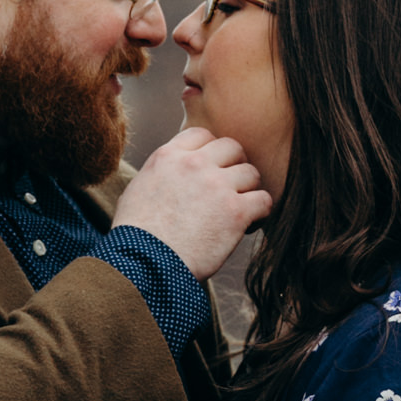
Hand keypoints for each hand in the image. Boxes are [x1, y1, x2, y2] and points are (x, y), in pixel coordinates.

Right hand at [111, 128, 271, 279]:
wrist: (144, 264)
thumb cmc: (135, 236)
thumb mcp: (138, 190)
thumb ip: (159, 173)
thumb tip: (168, 174)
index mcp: (168, 156)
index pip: (202, 135)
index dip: (210, 151)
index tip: (210, 169)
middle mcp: (195, 164)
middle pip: (232, 147)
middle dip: (234, 165)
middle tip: (229, 187)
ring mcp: (217, 186)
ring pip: (251, 173)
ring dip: (247, 190)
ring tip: (237, 209)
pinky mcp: (236, 211)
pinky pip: (264, 200)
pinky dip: (261, 212)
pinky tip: (248, 224)